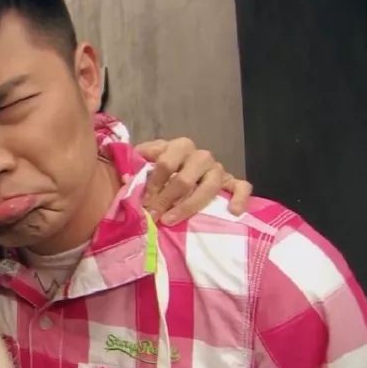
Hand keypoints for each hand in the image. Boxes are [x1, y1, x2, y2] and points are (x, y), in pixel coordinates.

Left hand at [134, 137, 252, 223]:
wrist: (182, 170)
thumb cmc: (161, 168)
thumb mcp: (146, 161)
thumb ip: (135, 164)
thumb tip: (124, 178)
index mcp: (179, 146)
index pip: (165, 163)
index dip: (152, 184)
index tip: (142, 203)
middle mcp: (200, 156)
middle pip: (184, 178)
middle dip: (166, 199)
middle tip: (153, 215)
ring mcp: (217, 169)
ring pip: (209, 186)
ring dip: (188, 206)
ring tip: (171, 220)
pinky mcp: (231, 182)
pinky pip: (242, 187)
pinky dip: (239, 198)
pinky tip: (233, 211)